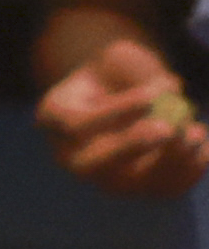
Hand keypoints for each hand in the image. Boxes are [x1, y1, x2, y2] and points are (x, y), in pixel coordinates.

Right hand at [36, 27, 208, 200]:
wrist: (122, 100)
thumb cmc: (117, 73)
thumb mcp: (119, 58)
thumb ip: (136, 68)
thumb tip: (168, 89)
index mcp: (55, 118)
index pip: (76, 123)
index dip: (114, 112)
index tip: (151, 96)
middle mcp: (71, 156)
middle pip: (93, 164)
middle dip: (131, 147)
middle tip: (166, 129)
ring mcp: (103, 178)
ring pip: (132, 183)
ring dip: (168, 161)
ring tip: (195, 132)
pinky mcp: (139, 190)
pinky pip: (162, 189)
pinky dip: (188, 170)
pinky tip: (203, 146)